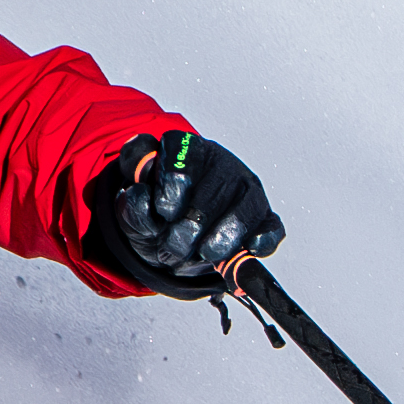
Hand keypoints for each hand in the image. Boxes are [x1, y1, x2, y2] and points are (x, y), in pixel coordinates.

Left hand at [85, 128, 277, 294]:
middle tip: (172, 251)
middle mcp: (218, 162)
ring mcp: (245, 187)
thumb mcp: (133, 211)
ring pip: (245, 207)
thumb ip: (132, 203)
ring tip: (203, 255)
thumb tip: (140, 195)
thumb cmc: (157, 217)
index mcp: (183, 148)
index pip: (182, 147)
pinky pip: (271, 227)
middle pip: (214, 187)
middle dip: (191, 226)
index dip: (174, 181)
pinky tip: (248, 249)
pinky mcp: (263, 216)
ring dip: (222, 238)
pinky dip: (262, 239)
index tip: (164, 212)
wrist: (174, 241)